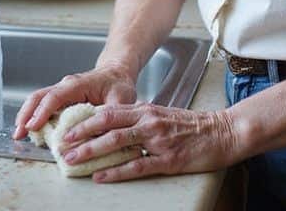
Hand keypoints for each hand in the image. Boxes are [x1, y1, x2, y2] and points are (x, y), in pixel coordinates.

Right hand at [12, 62, 136, 139]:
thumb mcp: (121, 99)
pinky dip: (34, 117)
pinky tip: (31, 132)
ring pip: (37, 100)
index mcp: (77, 84)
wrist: (116, 73)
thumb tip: (98, 132)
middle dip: (26, 114)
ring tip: (19, 135)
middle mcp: (65, 86)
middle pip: (39, 97)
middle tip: (18, 134)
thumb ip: (110, 115)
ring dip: (27, 116)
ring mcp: (61, 92)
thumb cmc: (118, 84)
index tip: (32, 126)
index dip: (43, 112)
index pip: (55, 97)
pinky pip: (43, 106)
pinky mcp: (61, 99)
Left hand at [58, 103, 240, 181]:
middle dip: (81, 136)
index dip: (85, 121)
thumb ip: (140, 119)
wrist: (223, 132)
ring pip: (117, 143)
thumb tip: (114, 127)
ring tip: (74, 160)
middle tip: (62, 146)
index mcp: (146, 110)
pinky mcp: (168, 159)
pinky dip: (116, 171)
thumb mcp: (163, 115)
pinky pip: (137, 165)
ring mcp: (158, 140)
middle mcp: (148, 121)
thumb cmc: (192, 126)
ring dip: (92, 152)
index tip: (67, 129)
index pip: (108, 112)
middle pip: (107, 125)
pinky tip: (101, 176)